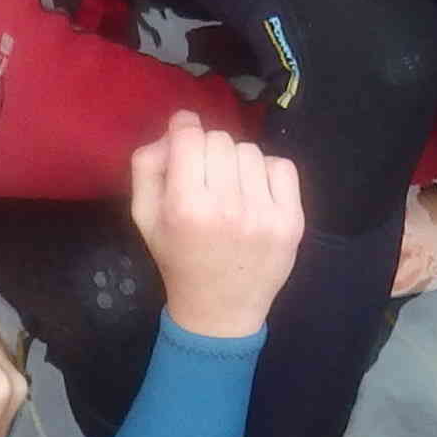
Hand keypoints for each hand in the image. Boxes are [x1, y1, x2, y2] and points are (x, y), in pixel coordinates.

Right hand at [131, 112, 307, 338]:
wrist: (219, 310)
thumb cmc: (178, 259)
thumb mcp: (144, 216)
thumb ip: (148, 165)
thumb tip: (178, 126)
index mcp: (186, 207)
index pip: (190, 136)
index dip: (184, 130)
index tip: (184, 136)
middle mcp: (228, 208)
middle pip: (221, 139)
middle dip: (208, 151)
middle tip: (205, 177)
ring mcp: (265, 214)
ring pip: (251, 150)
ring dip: (237, 163)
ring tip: (230, 190)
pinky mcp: (292, 221)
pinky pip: (282, 166)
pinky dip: (267, 173)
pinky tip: (255, 195)